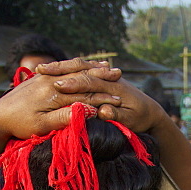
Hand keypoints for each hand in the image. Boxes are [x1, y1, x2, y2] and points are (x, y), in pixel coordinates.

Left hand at [0, 61, 124, 141]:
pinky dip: (79, 67)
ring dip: (92, 68)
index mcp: (53, 92)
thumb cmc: (20, 125)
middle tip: (119, 77)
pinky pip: (64, 68)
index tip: (119, 101)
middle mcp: (50, 80)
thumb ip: (66, 117)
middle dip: (101, 77)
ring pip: (74, 69)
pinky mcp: (41, 76)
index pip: (83, 93)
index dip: (102, 97)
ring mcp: (45, 76)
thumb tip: (89, 110)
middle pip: (81, 77)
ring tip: (109, 68)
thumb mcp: (43, 126)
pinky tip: (88, 66)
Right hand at [47, 65, 167, 134]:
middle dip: (60, 70)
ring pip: (79, 68)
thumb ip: (117, 115)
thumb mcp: (131, 120)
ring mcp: (104, 78)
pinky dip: (66, 71)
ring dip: (60, 68)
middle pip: (80, 70)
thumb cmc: (141, 118)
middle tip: (39, 70)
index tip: (57, 85)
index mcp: (114, 87)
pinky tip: (50, 72)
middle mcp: (107, 78)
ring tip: (41, 69)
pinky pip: (80, 72)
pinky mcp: (100, 81)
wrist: (151, 112)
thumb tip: (102, 111)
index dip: (73, 83)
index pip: (90, 82)